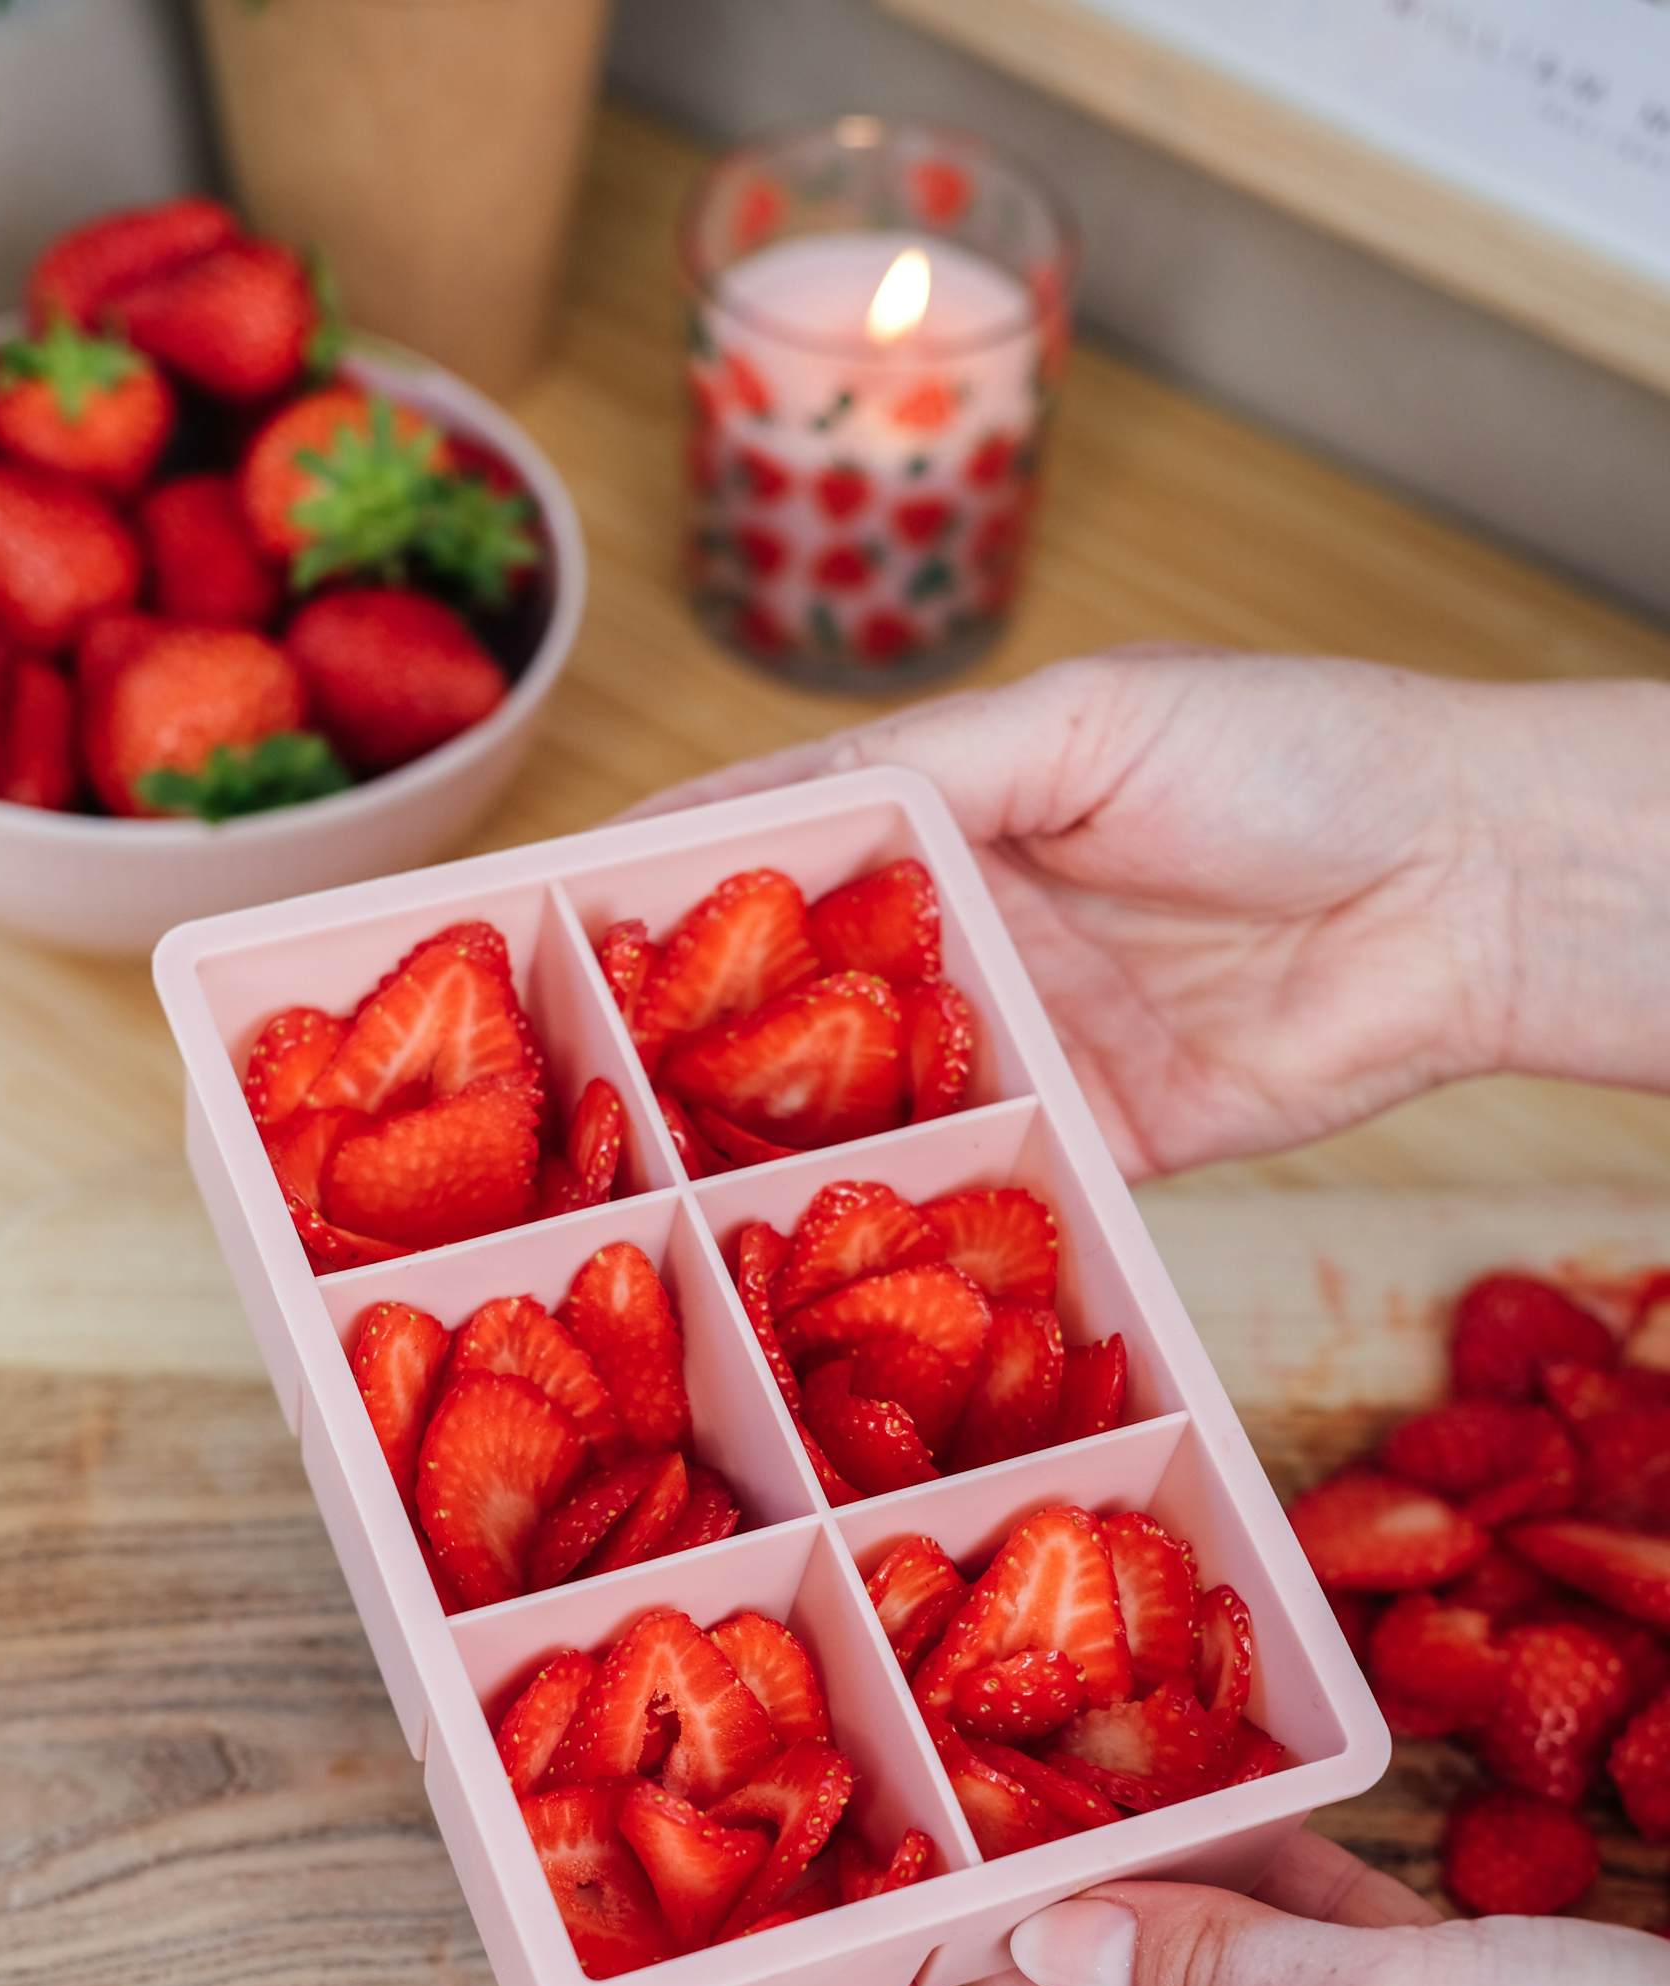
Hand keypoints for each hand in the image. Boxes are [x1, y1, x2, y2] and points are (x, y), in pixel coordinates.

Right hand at [636, 650, 1669, 1175]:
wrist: (1462, 890)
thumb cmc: (1292, 758)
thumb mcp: (1085, 721)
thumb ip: (922, 772)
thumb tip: (749, 810)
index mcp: (962, 814)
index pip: (785, 846)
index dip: (673, 880)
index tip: (553, 917)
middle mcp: (981, 934)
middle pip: (813, 987)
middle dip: (700, 1029)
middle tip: (571, 1074)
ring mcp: (1033, 1045)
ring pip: (878, 1095)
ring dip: (782, 1131)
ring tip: (653, 1168)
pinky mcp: (1096, 1142)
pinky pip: (986, 1183)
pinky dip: (910, 1209)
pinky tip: (815, 1235)